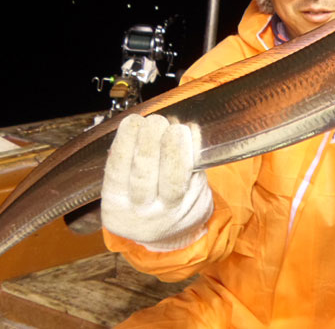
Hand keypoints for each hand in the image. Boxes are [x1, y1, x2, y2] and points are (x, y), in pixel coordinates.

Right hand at [101, 114, 213, 251]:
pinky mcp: (196, 204)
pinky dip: (193, 151)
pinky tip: (191, 134)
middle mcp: (143, 212)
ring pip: (173, 179)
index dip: (125, 144)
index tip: (132, 121)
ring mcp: (172, 211)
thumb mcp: (124, 191)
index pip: (116, 173)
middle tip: (154, 121)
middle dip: (149, 143)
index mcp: (117, 206)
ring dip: (174, 149)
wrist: (170, 235)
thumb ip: (128, 162)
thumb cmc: (144, 201)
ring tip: (174, 128)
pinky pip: (195, 175)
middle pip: (143, 176)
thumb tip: (139, 125)